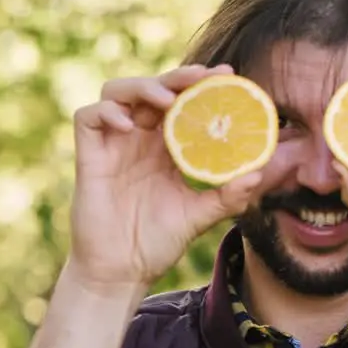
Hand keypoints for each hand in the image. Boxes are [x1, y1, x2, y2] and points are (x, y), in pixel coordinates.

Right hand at [69, 64, 264, 293]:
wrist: (122, 271)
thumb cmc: (157, 242)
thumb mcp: (199, 216)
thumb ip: (228, 196)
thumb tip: (259, 174)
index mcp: (165, 146)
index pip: (182, 100)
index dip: (201, 83)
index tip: (228, 75)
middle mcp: (138, 138)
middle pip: (152, 87)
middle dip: (176, 77)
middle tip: (201, 78)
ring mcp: (112, 144)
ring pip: (117, 92)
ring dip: (141, 87)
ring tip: (165, 101)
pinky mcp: (89, 156)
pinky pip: (88, 118)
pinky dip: (106, 112)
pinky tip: (129, 126)